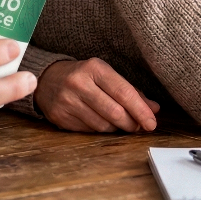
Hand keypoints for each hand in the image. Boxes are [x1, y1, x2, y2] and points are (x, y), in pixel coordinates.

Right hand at [34, 59, 158, 133]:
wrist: (46, 79)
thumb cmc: (83, 76)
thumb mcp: (105, 75)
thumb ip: (130, 91)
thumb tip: (154, 109)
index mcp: (94, 68)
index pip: (123, 93)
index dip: (141, 111)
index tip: (151, 123)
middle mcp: (79, 83)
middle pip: (115, 112)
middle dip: (131, 123)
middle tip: (138, 127)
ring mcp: (67, 101)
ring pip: (103, 125)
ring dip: (116, 128)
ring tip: (118, 122)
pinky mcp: (60, 117)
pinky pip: (89, 131)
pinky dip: (100, 130)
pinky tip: (100, 122)